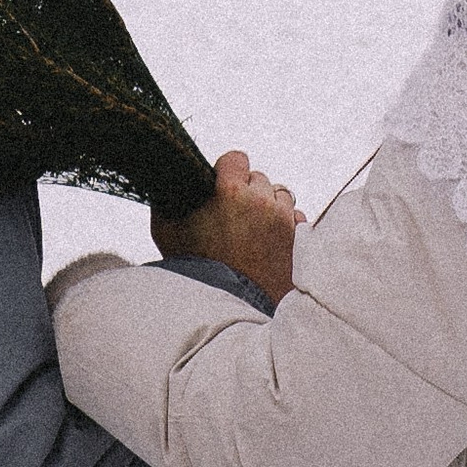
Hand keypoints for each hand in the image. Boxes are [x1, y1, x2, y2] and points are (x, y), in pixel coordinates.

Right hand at [153, 149, 303, 307]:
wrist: (228, 309)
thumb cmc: (194, 271)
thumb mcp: (167, 231)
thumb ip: (168, 200)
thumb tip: (166, 183)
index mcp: (230, 190)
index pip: (236, 158)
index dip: (227, 171)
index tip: (221, 186)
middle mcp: (261, 200)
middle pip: (259, 179)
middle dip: (247, 193)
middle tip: (232, 218)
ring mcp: (284, 220)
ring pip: (280, 196)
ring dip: (268, 208)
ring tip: (250, 232)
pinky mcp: (300, 239)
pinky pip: (296, 219)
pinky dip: (285, 226)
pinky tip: (267, 242)